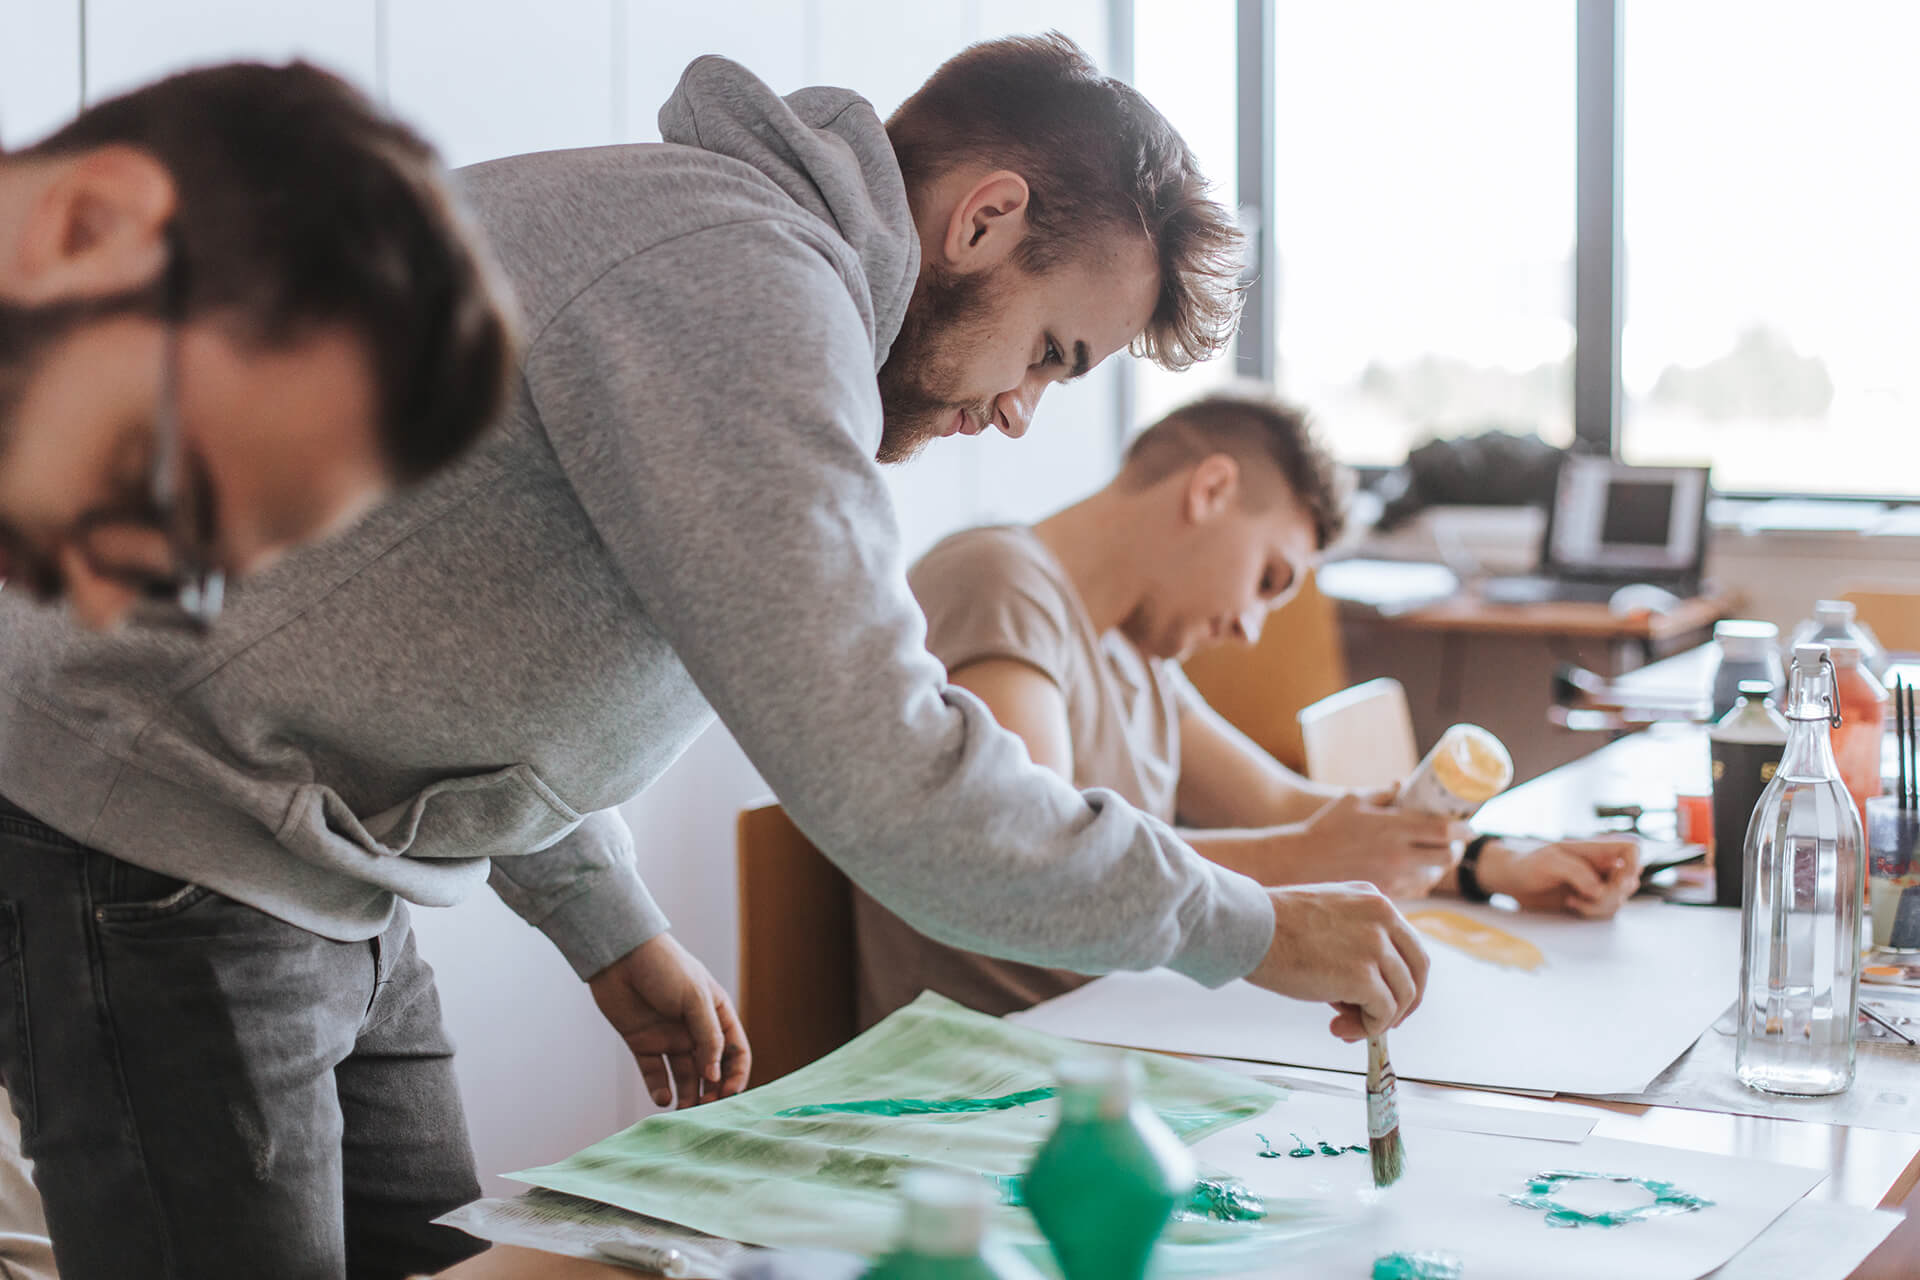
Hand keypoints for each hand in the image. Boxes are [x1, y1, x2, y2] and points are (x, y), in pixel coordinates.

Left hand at [587, 932, 750, 1107]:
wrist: (620, 955)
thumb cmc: (664, 967)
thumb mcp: (695, 997)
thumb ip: (708, 1036)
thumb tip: (715, 1074)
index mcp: (716, 1014)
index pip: (735, 1052)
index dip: (735, 1075)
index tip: (727, 1093)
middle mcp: (695, 1030)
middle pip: (711, 1070)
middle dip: (711, 1092)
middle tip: (704, 1110)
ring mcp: (669, 1038)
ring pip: (684, 1077)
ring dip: (687, 1096)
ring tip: (684, 1112)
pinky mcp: (643, 1043)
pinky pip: (654, 1073)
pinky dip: (659, 1089)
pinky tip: (663, 1099)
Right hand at [1245, 883, 1429, 1042]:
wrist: (1247, 927)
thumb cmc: (1272, 926)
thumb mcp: (1327, 916)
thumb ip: (1354, 941)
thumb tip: (1365, 993)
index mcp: (1373, 899)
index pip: (1408, 943)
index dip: (1402, 977)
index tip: (1387, 998)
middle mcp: (1382, 917)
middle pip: (1418, 969)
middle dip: (1404, 1002)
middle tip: (1381, 1021)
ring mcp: (1375, 946)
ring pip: (1402, 996)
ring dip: (1379, 1020)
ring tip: (1345, 1027)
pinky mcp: (1363, 975)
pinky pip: (1383, 1013)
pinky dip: (1368, 1028)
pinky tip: (1340, 1027)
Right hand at [1262, 792, 1459, 898]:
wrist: (1302, 862)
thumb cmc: (1326, 827)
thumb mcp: (1353, 800)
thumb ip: (1383, 793)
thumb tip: (1403, 784)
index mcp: (1394, 828)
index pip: (1444, 831)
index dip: (1463, 829)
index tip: (1470, 825)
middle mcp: (1399, 855)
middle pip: (1447, 857)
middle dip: (1457, 849)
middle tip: (1455, 841)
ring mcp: (1394, 877)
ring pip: (1434, 876)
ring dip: (1440, 865)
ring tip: (1436, 855)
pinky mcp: (1386, 893)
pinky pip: (1417, 889)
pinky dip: (1423, 879)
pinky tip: (1416, 870)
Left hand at [1476, 837, 1640, 917]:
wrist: (1511, 880)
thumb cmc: (1527, 863)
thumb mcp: (1549, 861)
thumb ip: (1577, 872)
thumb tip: (1599, 890)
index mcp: (1594, 850)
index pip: (1631, 849)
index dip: (1634, 864)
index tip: (1620, 880)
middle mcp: (1599, 866)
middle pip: (1630, 881)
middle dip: (1613, 894)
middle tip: (1589, 895)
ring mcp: (1596, 884)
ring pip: (1619, 900)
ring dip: (1600, 907)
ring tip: (1573, 900)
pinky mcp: (1588, 901)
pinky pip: (1605, 912)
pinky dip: (1592, 913)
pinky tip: (1571, 904)